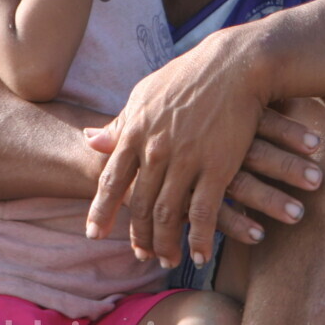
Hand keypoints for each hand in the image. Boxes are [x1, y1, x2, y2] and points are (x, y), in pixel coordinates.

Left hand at [83, 29, 297, 267]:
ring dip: (166, 243)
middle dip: (138, 235)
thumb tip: (89, 140)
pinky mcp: (217, 166)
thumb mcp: (145, 94)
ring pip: (168, 213)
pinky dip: (198, 238)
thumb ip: (119, 123)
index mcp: (134, 130)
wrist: (234, 64)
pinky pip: (203, 212)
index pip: (111, 179)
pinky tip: (198, 255)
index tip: (94, 234)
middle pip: (140, 203)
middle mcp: (155, 148)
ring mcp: (186, 158)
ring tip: (166, 260)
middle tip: (140, 255)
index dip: (101, 210)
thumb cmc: (188, 77)